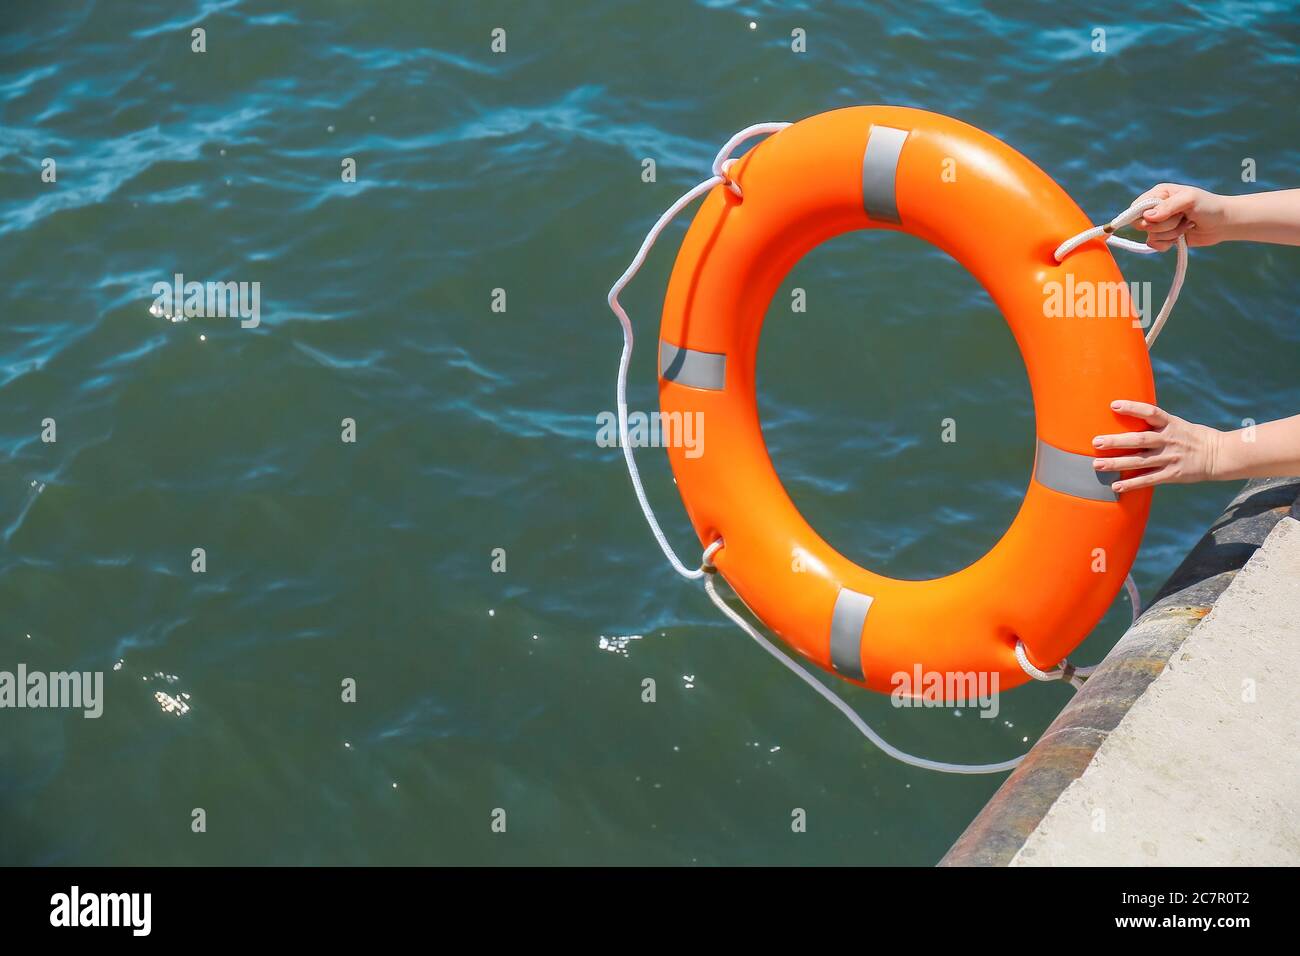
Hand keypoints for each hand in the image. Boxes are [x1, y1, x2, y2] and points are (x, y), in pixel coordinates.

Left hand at [1092, 401, 1223, 491]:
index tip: (1113, 405)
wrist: (1219, 455)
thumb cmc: (1192, 437)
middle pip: (1139, 439)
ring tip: (1097, 465)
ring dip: (1117, 463)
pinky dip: (1131, 484)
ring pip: (1140, 461)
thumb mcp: (1176, 424)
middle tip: (1096, 442)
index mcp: (1170, 424)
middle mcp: (1168, 439)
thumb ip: (1155, 423)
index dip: (1132, 408)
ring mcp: (1170, 458)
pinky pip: (1148, 480)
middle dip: (1116, 441)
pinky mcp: (1172, 474)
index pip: (1150, 412)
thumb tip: (1128, 416)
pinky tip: (1115, 486)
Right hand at [1134, 184, 1231, 250]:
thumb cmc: (1209, 206)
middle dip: (1162, 225)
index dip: (1143, 215)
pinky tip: (1181, 236)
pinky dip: (1168, 244)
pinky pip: (1155, 245)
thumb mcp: (1189, 200)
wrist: (1223, 224)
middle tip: (1181, 218)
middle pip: (1141, 224)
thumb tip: (1146, 217)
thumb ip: (1168, 207)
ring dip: (1170, 234)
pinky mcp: (1164, 237)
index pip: (1136, 207)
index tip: (1156, 218)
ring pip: (1150, 236)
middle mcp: (1156, 208)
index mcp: (1159, 194)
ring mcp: (1159, 224)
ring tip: (1186, 225)